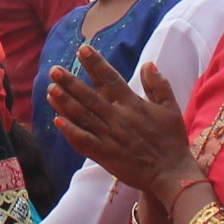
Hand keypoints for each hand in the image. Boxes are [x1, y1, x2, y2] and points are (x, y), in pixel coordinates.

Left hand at [49, 47, 195, 199]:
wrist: (171, 173)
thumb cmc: (172, 141)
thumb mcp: (171, 109)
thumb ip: (158, 86)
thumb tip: (148, 64)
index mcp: (133, 104)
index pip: (110, 79)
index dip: (95, 63)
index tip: (82, 49)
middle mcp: (117, 118)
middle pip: (89, 96)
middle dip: (70, 81)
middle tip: (54, 69)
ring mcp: (109, 137)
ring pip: (82, 116)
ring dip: (66, 102)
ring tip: (51, 89)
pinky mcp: (104, 155)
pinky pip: (83, 141)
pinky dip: (70, 131)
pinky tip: (57, 121)